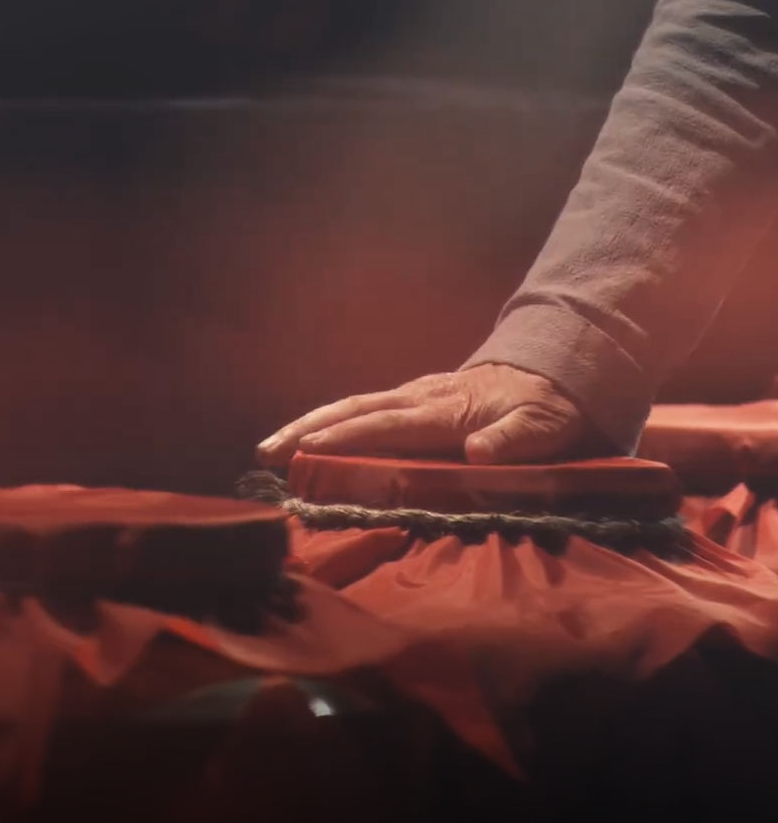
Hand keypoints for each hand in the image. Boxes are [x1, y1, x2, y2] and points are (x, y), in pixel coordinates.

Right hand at [256, 363, 607, 467]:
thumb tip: (475, 453)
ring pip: (354, 405)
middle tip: (267, 450)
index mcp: (446, 411)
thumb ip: (512, 441)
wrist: (555, 369)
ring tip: (274, 444)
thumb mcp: (545, 428)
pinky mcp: (417, 398)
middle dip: (309, 428)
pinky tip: (314, 434)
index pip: (386, 424)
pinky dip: (334, 420)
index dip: (346, 437)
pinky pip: (367, 408)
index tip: (307, 448)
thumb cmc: (548, 408)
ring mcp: (417, 394)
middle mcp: (422, 398)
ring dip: (312, 423)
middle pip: (356, 410)